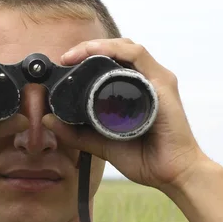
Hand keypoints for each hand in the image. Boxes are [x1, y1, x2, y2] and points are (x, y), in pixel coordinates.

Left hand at [42, 38, 210, 189]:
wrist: (174, 175)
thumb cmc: (146, 159)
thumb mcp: (102, 144)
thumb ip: (77, 134)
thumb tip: (48, 120)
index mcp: (136, 90)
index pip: (112, 61)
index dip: (87, 56)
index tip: (64, 64)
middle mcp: (148, 80)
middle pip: (117, 50)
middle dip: (89, 48)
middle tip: (66, 58)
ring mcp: (156, 80)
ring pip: (126, 47)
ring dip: (98, 46)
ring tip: (75, 54)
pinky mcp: (162, 84)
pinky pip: (138, 55)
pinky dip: (116, 50)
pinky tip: (97, 53)